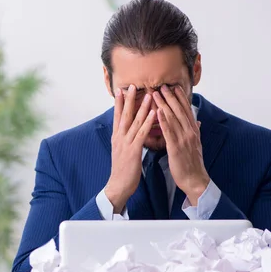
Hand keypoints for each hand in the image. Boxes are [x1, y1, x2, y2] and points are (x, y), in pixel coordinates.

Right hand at [105, 85, 155, 212]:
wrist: (118, 186)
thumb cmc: (122, 170)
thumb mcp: (122, 152)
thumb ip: (125, 140)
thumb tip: (127, 132)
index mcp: (117, 138)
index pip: (118, 117)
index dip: (120, 103)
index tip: (121, 90)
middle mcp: (119, 137)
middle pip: (124, 115)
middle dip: (128, 100)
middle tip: (132, 85)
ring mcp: (125, 143)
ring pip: (134, 122)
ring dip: (142, 107)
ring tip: (148, 94)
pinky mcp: (133, 150)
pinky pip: (142, 133)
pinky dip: (148, 122)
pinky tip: (154, 113)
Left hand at [153, 85, 209, 205]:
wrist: (195, 180)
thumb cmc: (192, 164)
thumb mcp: (195, 145)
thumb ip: (194, 132)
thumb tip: (197, 122)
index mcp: (193, 131)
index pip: (186, 111)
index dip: (180, 98)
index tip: (174, 87)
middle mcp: (190, 132)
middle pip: (179, 111)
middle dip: (170, 97)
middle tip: (162, 85)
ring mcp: (184, 139)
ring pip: (173, 118)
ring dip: (164, 104)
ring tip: (156, 94)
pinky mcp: (176, 147)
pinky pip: (169, 132)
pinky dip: (163, 120)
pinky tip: (158, 112)